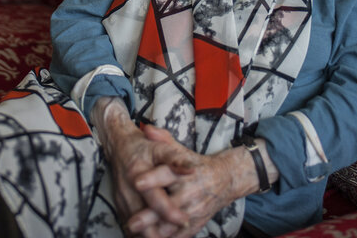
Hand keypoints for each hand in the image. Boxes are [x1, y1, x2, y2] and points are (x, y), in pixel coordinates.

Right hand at [92, 99, 189, 236]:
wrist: (119, 146)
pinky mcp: (119, 206)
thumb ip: (177, 159)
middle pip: (143, 221)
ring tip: (169, 237)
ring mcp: (121, 200)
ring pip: (135, 228)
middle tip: (179, 232)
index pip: (155, 200)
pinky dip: (144, 233)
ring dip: (152, 235)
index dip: (171, 213)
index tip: (185, 220)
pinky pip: (131, 226)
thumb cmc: (143, 147)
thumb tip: (192, 169)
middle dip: (160, 233)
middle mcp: (127, 190)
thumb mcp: (161, 147)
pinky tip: (157, 235)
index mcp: (138, 174)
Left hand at [127, 126, 262, 237]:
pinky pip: (180, 235)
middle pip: (168, 205)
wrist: (224, 180)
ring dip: (155, 233)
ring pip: (172, 225)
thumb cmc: (196, 164)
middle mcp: (190, 192)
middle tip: (132, 222)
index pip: (167, 174)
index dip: (152, 179)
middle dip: (149, 215)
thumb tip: (146, 128)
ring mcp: (193, 211)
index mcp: (185, 172)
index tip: (137, 182)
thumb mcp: (180, 150)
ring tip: (137, 235)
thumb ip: (162, 139)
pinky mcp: (195, 224)